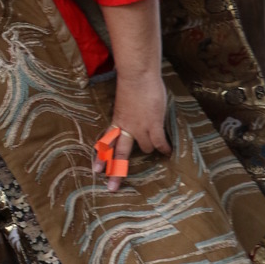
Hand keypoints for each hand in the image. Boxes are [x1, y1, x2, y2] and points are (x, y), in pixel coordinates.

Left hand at [95, 70, 170, 192]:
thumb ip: (128, 112)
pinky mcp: (153, 124)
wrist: (137, 75)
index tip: (96, 170)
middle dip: (115, 172)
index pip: (106, 143)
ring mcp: (139, 127)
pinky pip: (159, 143)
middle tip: (111, 188)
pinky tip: (168, 152)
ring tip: (157, 150)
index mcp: (117, 121)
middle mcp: (125, 128)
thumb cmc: (132, 83)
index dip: (102, 157)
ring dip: (151, 149)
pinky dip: (164, 148)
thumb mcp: (125, 102)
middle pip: (118, 154)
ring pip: (144, 148)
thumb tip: (135, 115)